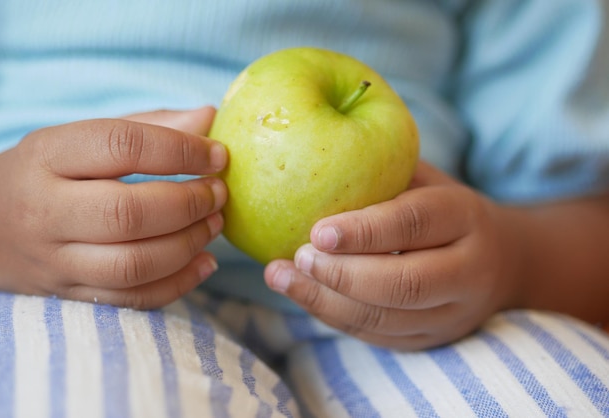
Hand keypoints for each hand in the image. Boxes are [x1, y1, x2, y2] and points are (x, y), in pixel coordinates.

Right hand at [0, 107, 227, 308]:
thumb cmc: (43, 174)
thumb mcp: (77, 138)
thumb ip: (144, 127)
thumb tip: (208, 118)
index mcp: (49, 155)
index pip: (123, 146)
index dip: (182, 150)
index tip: (218, 155)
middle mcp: (46, 210)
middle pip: (128, 213)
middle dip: (188, 204)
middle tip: (218, 194)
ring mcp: (55, 260)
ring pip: (132, 264)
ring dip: (188, 245)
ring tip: (214, 224)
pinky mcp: (69, 294)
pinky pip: (131, 300)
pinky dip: (177, 285)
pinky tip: (204, 263)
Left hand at [265, 162, 521, 349]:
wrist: (500, 260)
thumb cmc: (442, 207)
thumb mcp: (423, 179)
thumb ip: (383, 171)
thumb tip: (312, 148)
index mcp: (467, 217)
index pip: (415, 224)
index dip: (365, 231)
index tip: (316, 232)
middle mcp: (469, 272)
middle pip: (404, 283)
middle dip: (341, 274)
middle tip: (296, 258)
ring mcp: (453, 314)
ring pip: (385, 319)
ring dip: (325, 301)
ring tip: (280, 277)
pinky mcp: (431, 340)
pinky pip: (377, 336)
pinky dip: (332, 315)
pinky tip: (301, 293)